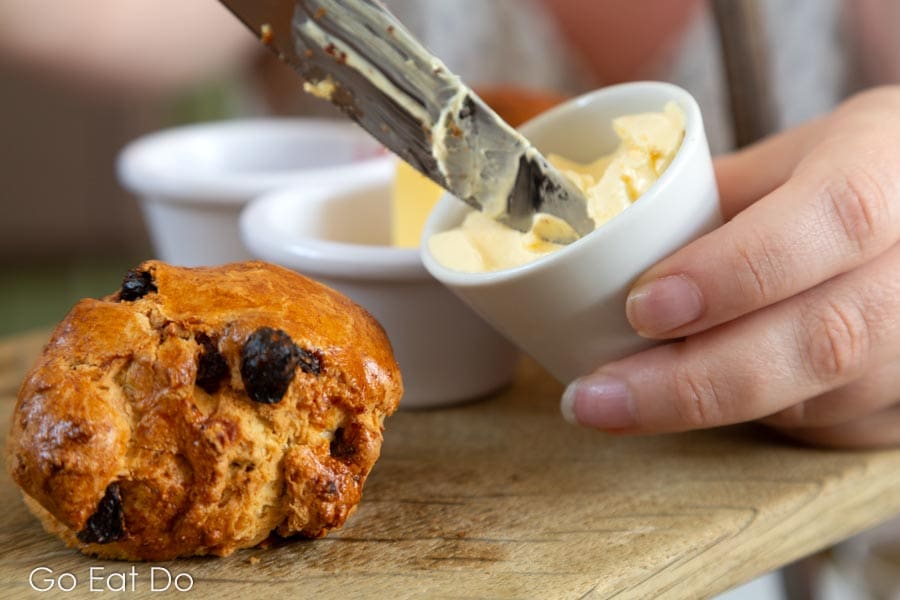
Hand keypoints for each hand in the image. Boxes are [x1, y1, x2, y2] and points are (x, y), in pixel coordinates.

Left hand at [561, 86, 899, 447]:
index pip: (835, 215)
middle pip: (829, 336)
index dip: (736, 270)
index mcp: (889, 164)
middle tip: (597, 396)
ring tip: (615, 405)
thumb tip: (593, 251)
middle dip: (696, 380)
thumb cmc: (836, 177)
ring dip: (706, 410)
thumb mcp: (779, 160)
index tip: (642, 307)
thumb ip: (702, 201)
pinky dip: (750, 420)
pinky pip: (831, 427)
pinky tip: (690, 405)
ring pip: (826, 396)